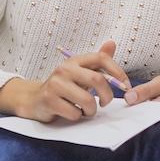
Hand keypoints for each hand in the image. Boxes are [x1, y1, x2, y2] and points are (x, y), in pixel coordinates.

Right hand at [0, 41, 128, 122]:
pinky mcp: (49, 100)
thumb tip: (112, 43)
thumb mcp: (80, 72)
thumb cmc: (63, 87)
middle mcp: (65, 69)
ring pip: (87, 101)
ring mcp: (56, 84)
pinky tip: (71, 112)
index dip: (117, 71)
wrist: (34, 99)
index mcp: (75, 60)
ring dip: (91, 111)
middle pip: (97, 80)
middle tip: (105, 103)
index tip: (125, 86)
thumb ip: (97, 61)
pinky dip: (77, 117)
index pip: (101, 58)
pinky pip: (74, 113)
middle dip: (107, 96)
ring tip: (85, 110)